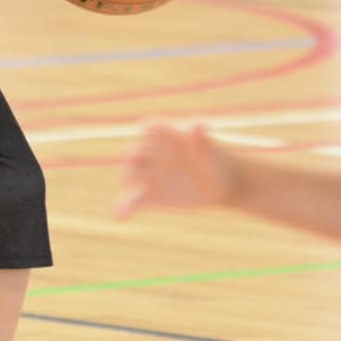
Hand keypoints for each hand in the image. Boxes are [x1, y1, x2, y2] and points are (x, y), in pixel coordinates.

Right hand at [115, 123, 237, 218]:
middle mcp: (152, 155)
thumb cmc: (214, 161)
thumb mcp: (209, 151)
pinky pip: (132, 202)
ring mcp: (150, 176)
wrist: (220, 185)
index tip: (144, 127)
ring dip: (127, 177)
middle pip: (136, 152)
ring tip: (127, 182)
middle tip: (134, 158)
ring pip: (131, 175)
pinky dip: (123, 208)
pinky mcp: (150, 196)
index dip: (148, 127)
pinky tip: (119, 216)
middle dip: (133, 155)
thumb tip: (198, 124)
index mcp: (165, 139)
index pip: (153, 129)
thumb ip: (202, 139)